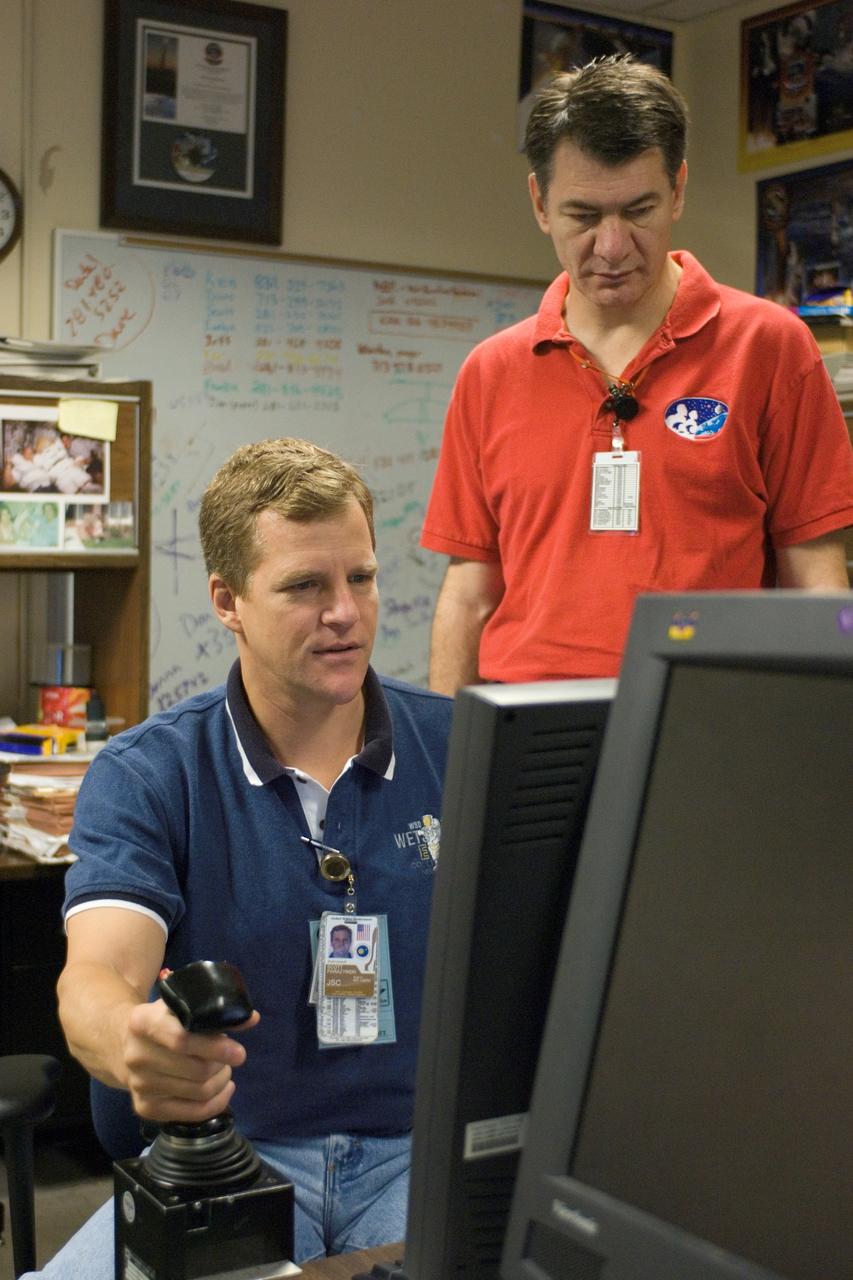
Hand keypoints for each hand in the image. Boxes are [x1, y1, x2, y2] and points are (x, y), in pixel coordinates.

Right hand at [121, 997, 259, 1123]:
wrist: (125, 1046)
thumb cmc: (163, 1022)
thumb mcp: (182, 1007)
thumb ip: (215, 1012)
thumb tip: (251, 1018)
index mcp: (142, 1023)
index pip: (183, 1040)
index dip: (215, 1048)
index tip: (239, 1052)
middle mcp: (136, 1056)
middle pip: (196, 1070)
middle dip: (223, 1065)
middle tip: (233, 1057)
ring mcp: (139, 1085)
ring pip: (198, 1092)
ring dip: (221, 1081)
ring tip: (225, 1070)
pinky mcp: (145, 1108)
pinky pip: (192, 1113)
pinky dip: (216, 1103)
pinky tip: (224, 1090)